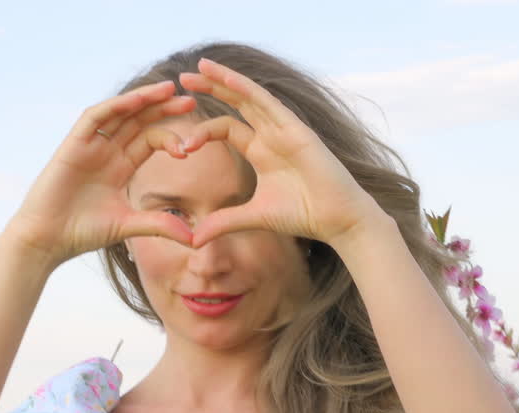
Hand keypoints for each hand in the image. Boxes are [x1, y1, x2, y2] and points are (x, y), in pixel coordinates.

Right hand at [2, 80, 199, 267]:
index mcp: (119, 167)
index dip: (169, 138)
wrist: (46, 238)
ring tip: (169, 90)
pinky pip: (95, 117)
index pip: (148, 141)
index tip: (191, 144)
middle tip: (190, 101)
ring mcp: (89, 145)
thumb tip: (195, 240)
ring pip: (119, 113)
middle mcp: (106, 151)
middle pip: (138, 122)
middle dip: (163, 110)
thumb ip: (159, 225)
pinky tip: (137, 99)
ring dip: (143, 99)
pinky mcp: (73, 144)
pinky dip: (115, 106)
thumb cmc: (81, 232)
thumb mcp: (128, 226)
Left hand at [175, 58, 390, 254]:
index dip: (203, 132)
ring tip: (200, 67)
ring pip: (250, 96)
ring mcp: (284, 128)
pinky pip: (267, 102)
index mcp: (261, 150)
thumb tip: (193, 240)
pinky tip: (226, 78)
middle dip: (211, 88)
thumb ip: (223, 222)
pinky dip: (246, 88)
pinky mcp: (295, 128)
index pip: (227, 128)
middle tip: (182, 78)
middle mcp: (272, 134)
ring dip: (225, 79)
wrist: (336, 219)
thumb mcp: (254, 217)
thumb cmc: (303, 216)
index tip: (182, 147)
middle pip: (237, 103)